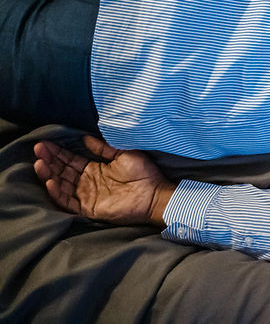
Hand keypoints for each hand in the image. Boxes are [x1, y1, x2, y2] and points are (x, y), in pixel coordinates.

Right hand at [34, 136, 175, 226]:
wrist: (155, 194)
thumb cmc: (143, 173)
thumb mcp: (122, 154)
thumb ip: (104, 148)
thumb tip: (85, 137)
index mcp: (95, 169)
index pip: (71, 160)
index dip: (58, 152)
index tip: (45, 143)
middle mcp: (88, 182)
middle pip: (63, 171)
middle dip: (50, 160)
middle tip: (38, 149)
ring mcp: (87, 196)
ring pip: (62, 185)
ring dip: (49, 174)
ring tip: (39, 163)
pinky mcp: (89, 208)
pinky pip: (68, 202)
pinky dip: (58, 193)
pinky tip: (49, 182)